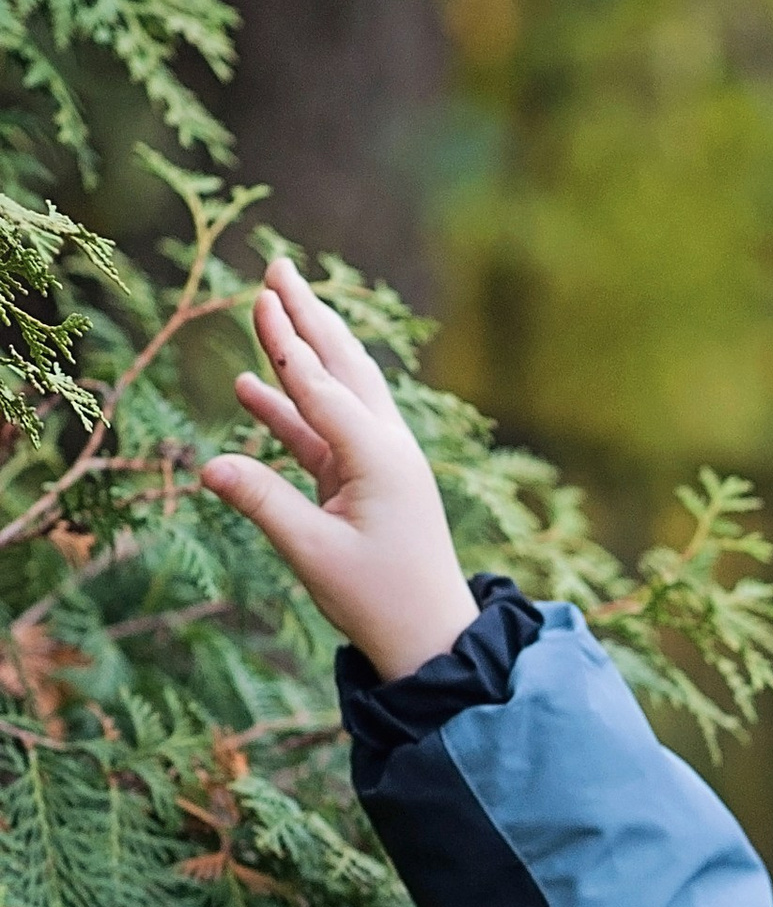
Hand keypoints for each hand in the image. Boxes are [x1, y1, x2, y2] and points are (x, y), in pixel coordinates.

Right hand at [201, 257, 478, 681]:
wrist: (430, 639)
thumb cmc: (380, 600)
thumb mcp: (315, 554)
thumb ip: (263, 504)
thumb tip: (207, 465)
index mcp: (381, 459)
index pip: (324, 389)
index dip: (289, 345)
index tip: (264, 298)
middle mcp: (386, 449)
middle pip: (340, 367)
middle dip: (307, 317)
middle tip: (278, 267)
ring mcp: (378, 462)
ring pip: (335, 392)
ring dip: (301, 351)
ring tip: (268, 307)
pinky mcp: (367, 482)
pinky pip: (323, 433)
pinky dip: (290, 409)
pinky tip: (251, 387)